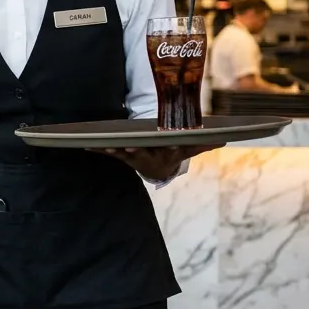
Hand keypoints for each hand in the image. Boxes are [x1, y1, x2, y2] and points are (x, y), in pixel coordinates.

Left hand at [91, 145, 218, 180]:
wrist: (157, 168)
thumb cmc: (172, 153)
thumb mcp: (188, 148)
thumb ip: (203, 144)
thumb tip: (224, 139)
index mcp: (163, 154)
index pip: (167, 151)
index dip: (166, 149)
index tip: (165, 146)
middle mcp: (146, 157)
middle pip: (140, 153)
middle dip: (134, 150)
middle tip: (129, 146)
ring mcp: (131, 156)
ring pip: (121, 153)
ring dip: (112, 149)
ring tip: (103, 145)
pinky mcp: (119, 153)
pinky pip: (106, 151)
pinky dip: (95, 149)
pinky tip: (84, 145)